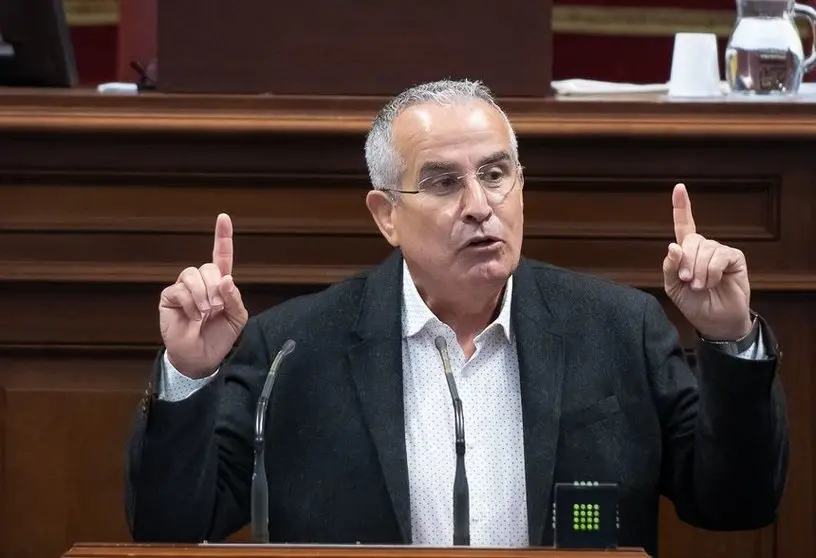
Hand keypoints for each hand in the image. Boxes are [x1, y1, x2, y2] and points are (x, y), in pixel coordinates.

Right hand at [159, 213, 248, 377]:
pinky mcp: (169, 297)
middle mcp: (201, 282)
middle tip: (217, 307)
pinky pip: (179, 289)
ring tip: (205, 312)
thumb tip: (226, 279)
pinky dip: (189, 303)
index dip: (223, 237)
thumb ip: (234, 298)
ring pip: (192, 274)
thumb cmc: (220, 336)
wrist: (202, 357)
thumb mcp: (237, 318)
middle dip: (215, 287)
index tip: (223, 217)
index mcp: (220, 283)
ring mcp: (183, 288)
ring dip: (202, 294)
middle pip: (208, 267)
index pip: (221, 255)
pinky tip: (193, 316)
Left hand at [662, 184, 751, 340]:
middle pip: (691, 240)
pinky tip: (712, 282)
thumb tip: (673, 246)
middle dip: (686, 262)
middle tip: (687, 281)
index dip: (681, 207)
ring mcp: (720, 251)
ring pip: (705, 249)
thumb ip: (670, 267)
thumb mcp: (673, 287)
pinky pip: (720, 256)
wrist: (714, 321)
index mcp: (687, 252)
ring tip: (700, 287)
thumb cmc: (694, 304)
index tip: (679, 187)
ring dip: (698, 271)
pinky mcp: (735, 258)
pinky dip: (712, 271)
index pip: (684, 225)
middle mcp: (704, 248)